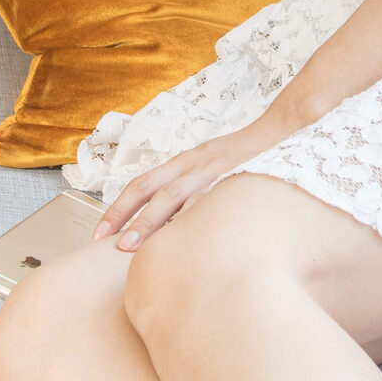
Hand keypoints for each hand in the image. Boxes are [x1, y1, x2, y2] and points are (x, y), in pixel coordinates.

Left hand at [93, 123, 275, 248]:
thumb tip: (170, 227)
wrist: (282, 132)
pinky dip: (188, 221)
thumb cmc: (246, 159)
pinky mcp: (231, 179)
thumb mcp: (212, 168)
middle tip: (103, 242)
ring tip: (130, 248)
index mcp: (184, 162)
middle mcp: (193, 164)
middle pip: (148, 188)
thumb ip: (192, 192)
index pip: (142, 184)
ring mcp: (212, 171)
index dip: (117, 207)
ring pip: (172, 196)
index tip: (99, 233)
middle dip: (122, 215)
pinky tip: (178, 241)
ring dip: (147, 223)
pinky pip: (205, 202)